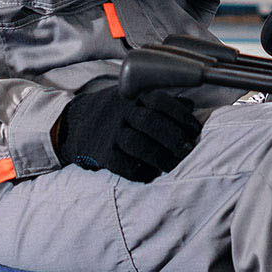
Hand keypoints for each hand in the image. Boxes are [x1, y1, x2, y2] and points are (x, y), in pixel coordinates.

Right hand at [51, 69, 205, 181]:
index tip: (194, 129)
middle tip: (187, 150)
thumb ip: (162, 102)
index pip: (160, 101)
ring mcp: (111, 134)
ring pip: (138, 145)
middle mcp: (121, 113)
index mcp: (133, 98)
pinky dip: (141, 172)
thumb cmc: (115, 112)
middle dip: (174, 138)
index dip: (181, 115)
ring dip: (161, 157)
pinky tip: (152, 174)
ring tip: (174, 164)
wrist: (76, 124)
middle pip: (151, 122)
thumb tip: (190, 104)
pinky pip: (124, 166)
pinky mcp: (103, 154)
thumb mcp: (134, 100)